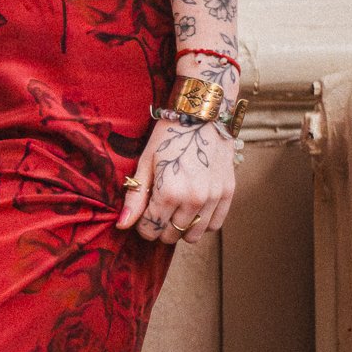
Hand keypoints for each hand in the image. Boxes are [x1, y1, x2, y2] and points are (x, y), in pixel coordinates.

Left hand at [117, 114, 237, 246]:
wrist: (202, 115)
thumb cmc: (168, 136)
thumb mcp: (145, 163)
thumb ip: (135, 197)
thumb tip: (123, 225)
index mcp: (168, 192)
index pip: (151, 229)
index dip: (143, 226)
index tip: (143, 215)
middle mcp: (193, 199)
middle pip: (171, 235)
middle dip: (160, 228)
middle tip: (157, 210)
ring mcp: (213, 198)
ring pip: (193, 235)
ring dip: (181, 229)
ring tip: (175, 211)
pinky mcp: (228, 193)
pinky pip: (215, 225)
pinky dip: (203, 224)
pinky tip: (193, 210)